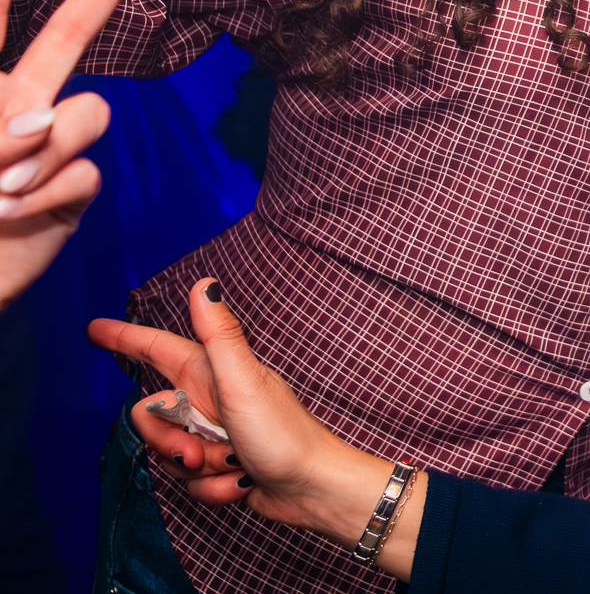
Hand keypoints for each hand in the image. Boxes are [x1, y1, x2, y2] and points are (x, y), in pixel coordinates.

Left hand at [0, 0, 152, 308]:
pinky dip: (49, 198)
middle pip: (68, 37)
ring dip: (46, 152)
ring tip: (0, 192)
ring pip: (88, 116)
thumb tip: (45, 121)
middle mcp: (17, 107)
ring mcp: (50, 149)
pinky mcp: (72, 193)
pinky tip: (16, 219)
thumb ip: (1, 131)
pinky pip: (86, 175)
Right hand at [88, 280, 423, 578]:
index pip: (157, 348)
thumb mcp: (244, 382)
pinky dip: (212, 489)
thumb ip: (219, 336)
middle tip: (196, 454)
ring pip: (168, 455)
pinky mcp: (218, 465)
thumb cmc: (284, 434)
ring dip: (197, 471)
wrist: (311, 488)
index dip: (125, 338)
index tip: (95, 329)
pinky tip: (240, 485)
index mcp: (210, 373)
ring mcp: (213, 433)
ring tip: (232, 466)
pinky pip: (189, 482)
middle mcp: (208, 400)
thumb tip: (204, 283)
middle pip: (150, 417)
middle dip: (167, 444)